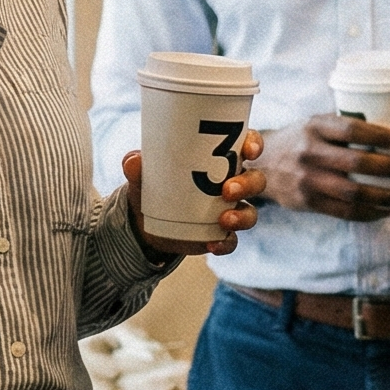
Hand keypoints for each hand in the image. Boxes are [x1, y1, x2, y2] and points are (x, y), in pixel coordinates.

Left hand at [123, 145, 264, 255]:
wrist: (145, 222)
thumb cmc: (151, 184)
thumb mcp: (142, 174)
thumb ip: (135, 165)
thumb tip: (133, 161)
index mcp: (219, 159)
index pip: (247, 145)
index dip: (254, 144)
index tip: (249, 150)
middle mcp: (230, 183)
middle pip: (255, 181)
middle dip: (247, 184)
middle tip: (226, 190)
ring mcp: (228, 211)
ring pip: (250, 212)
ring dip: (242, 216)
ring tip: (223, 220)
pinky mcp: (220, 235)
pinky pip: (232, 241)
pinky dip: (225, 243)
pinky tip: (212, 244)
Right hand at [246, 114, 389, 223]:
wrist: (260, 166)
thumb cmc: (299, 141)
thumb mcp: (313, 124)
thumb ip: (342, 128)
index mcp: (314, 126)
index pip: (351, 129)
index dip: (379, 135)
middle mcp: (309, 152)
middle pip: (358, 162)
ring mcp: (308, 179)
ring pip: (355, 192)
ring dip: (388, 196)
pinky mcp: (308, 202)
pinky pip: (345, 211)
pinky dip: (370, 212)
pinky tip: (387, 209)